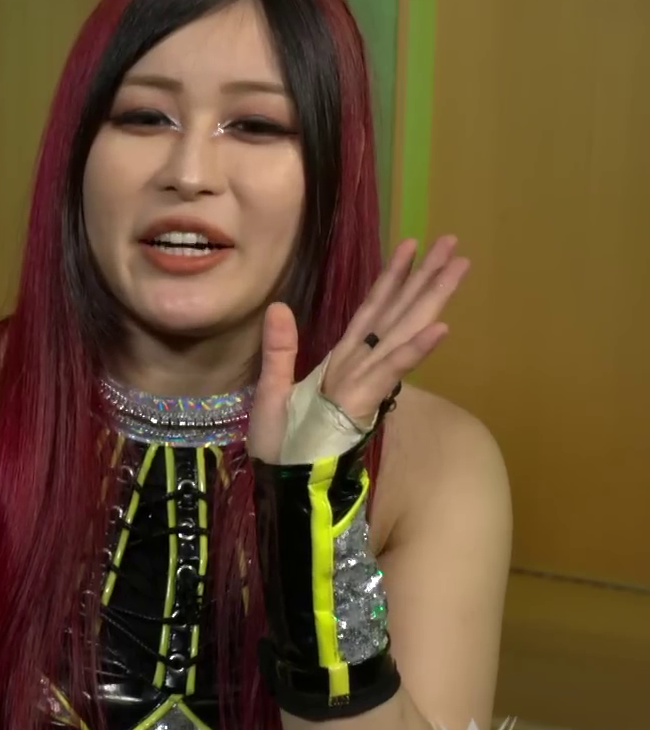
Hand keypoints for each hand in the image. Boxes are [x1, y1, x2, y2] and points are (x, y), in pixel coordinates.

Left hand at [248, 237, 469, 461]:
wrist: (279, 486)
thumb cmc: (279, 447)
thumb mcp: (270, 392)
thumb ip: (279, 350)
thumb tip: (279, 306)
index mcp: (340, 362)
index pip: (371, 311)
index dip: (392, 279)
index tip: (412, 246)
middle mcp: (358, 366)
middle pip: (397, 314)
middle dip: (426, 279)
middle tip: (455, 243)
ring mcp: (363, 383)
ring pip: (401, 332)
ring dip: (430, 299)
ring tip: (459, 267)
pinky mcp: (360, 403)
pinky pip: (389, 371)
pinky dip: (413, 351)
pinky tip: (440, 328)